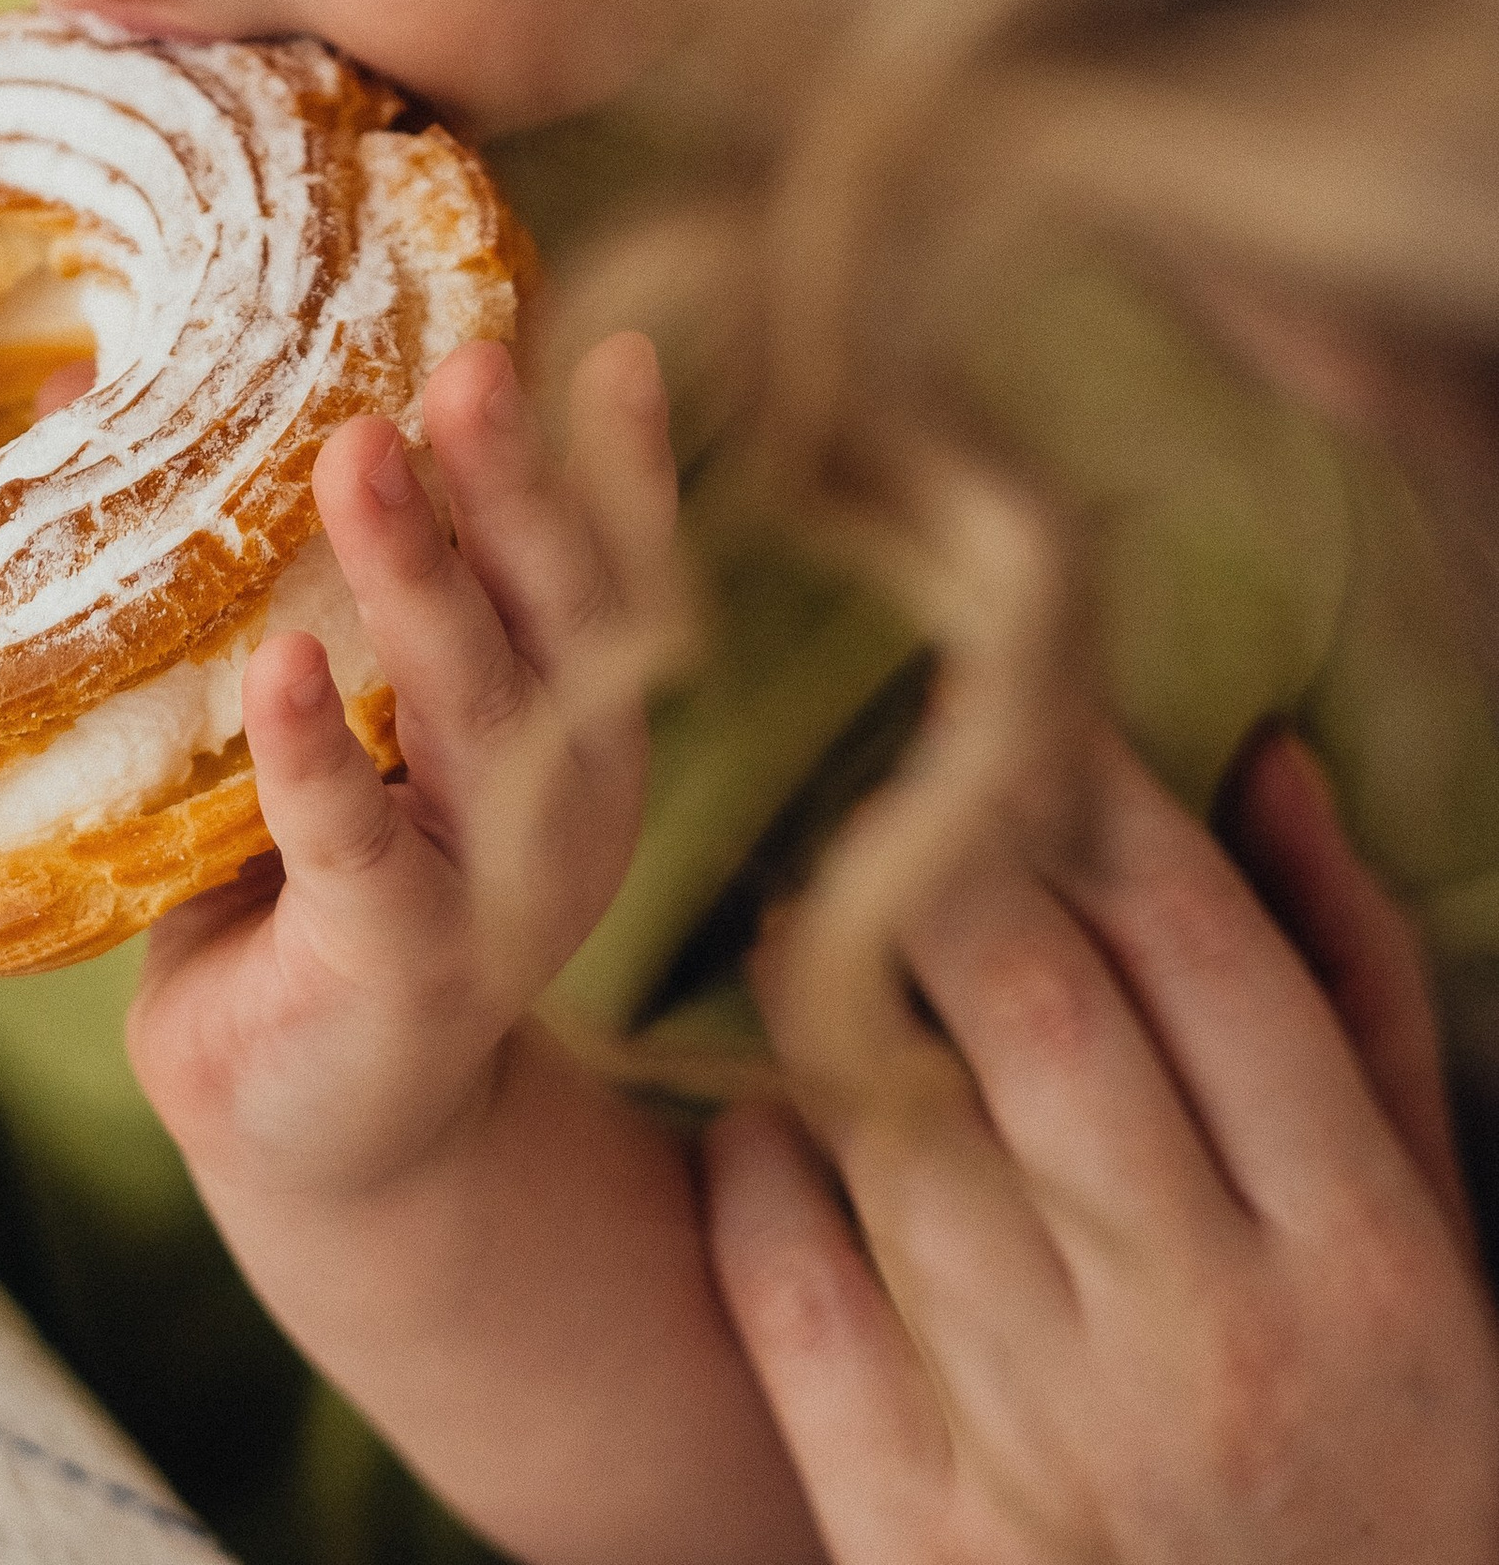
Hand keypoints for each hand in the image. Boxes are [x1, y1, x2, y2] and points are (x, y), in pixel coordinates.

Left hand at [129, 331, 678, 1204]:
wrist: (316, 1129)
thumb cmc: (305, 881)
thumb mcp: (306, 714)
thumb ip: (234, 564)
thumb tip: (71, 384)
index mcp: (566, 713)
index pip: (601, 565)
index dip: (615, 461)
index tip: (602, 341)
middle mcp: (567, 786)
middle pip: (556, 610)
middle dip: (514, 481)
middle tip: (469, 365)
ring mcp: (501, 882)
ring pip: (472, 704)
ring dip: (419, 572)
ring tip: (359, 451)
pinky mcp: (406, 963)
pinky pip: (357, 842)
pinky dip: (316, 751)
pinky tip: (280, 665)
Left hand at [707, 732, 1498, 1564]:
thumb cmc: (1392, 1450)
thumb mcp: (1434, 1233)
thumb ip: (1355, 990)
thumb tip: (1260, 753)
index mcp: (1357, 1254)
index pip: (1197, 943)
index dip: (1086, 784)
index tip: (1015, 702)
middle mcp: (1208, 1342)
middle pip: (1027, 1004)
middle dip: (929, 854)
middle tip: (881, 790)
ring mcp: (1054, 1450)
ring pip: (891, 1133)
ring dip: (819, 987)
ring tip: (800, 920)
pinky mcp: (917, 1539)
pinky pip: (789, 1298)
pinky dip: (753, 1171)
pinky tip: (758, 1110)